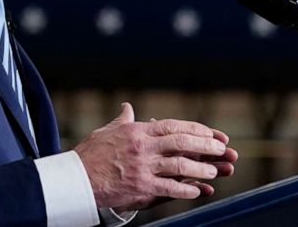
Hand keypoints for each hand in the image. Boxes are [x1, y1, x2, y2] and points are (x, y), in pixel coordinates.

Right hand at [74, 102, 238, 210]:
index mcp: (138, 131)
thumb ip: (123, 120)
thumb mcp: (107, 131)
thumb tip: (127, 107)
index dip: (197, 129)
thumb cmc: (90, 155)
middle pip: (183, 143)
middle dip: (206, 146)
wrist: (75, 180)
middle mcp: (143, 147)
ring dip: (201, 168)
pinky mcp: (141, 187)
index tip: (212, 133)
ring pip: (180, 165)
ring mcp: (143, 168)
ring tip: (215, 171)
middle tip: (222, 149)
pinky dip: (187, 189)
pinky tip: (199, 191)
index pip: (174, 126)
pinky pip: (170, 188)